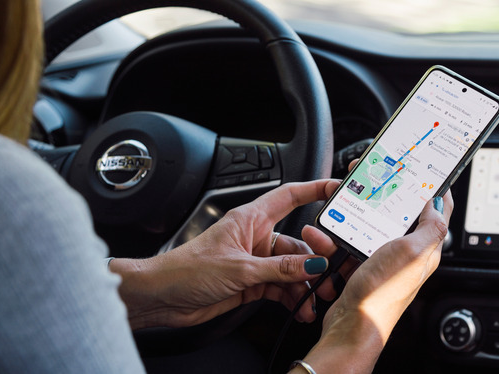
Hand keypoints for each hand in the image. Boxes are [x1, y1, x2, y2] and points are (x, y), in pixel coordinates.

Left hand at [111, 179, 340, 329]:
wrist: (161, 297)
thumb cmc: (186, 270)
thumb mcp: (240, 269)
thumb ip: (281, 268)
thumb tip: (312, 265)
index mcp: (250, 219)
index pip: (289, 196)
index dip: (314, 190)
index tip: (337, 191)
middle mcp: (255, 238)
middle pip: (297, 242)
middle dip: (315, 259)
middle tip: (327, 273)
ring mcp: (254, 261)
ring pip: (291, 269)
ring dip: (304, 285)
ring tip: (314, 300)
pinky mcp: (251, 282)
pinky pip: (281, 286)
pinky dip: (292, 297)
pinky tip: (300, 308)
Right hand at [298, 191, 452, 373]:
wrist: (351, 327)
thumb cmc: (382, 294)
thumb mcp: (412, 253)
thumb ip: (430, 227)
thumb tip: (437, 202)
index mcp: (424, 248)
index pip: (437, 211)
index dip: (433, 187)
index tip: (424, 169)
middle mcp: (406, 253)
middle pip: (399, 213)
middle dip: (385, 193)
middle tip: (372, 177)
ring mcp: (383, 260)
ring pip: (370, 226)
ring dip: (353, 215)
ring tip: (340, 206)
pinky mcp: (362, 267)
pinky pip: (349, 243)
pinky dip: (336, 236)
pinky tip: (325, 235)